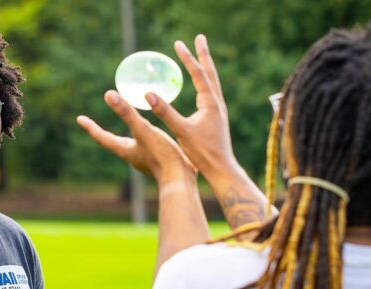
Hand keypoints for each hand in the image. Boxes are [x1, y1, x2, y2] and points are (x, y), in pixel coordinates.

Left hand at [76, 90, 194, 183]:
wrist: (181, 180)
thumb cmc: (161, 156)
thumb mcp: (144, 130)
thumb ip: (127, 113)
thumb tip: (108, 95)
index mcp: (125, 150)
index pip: (102, 138)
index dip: (91, 127)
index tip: (79, 119)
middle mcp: (132, 156)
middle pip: (114, 142)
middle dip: (105, 133)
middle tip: (96, 125)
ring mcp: (145, 159)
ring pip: (131, 143)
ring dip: (127, 134)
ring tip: (128, 125)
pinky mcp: (159, 160)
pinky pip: (147, 145)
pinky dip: (144, 136)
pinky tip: (153, 133)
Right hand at [147, 34, 237, 180]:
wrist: (221, 169)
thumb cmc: (202, 152)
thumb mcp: (180, 130)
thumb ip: (165, 111)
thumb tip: (148, 94)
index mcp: (210, 104)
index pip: (198, 74)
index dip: (188, 59)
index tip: (178, 44)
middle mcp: (217, 104)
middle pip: (210, 72)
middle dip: (203, 55)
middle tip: (199, 38)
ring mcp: (218, 111)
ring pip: (212, 82)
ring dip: (205, 67)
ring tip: (201, 57)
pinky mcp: (216, 119)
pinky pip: (210, 93)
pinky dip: (205, 82)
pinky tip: (200, 87)